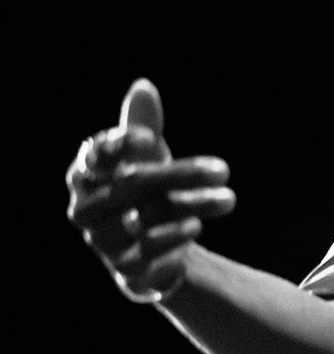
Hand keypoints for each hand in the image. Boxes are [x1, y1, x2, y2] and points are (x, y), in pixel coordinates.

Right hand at [67, 79, 235, 302]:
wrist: (152, 251)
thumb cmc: (145, 191)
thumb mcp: (147, 158)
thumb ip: (142, 125)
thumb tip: (143, 86)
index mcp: (86, 174)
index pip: (97, 153)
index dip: (121, 144)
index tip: (153, 139)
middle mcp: (86, 207)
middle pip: (134, 184)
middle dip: (182, 175)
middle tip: (225, 168)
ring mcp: (102, 239)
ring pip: (145, 217)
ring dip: (191, 205)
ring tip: (228, 198)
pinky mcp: (123, 267)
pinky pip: (146, 251)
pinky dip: (174, 236)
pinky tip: (198, 225)